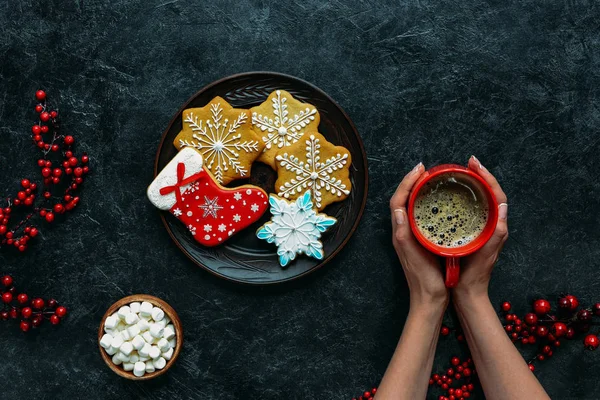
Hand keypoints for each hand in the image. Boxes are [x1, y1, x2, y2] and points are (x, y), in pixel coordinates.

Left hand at [390, 163, 447, 308]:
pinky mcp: (420, 241)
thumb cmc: (423, 280)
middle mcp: (402, 232)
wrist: (429, 300)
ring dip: (417, 191)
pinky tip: (437, 202)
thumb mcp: (413, 255)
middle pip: (402, 200)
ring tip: (430, 180)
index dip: (407, 182)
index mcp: (400, 233)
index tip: (420, 169)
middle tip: (425, 169)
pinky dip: (425, 204)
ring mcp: (411, 237)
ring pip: (410, 207)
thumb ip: (404, 234)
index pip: (398, 200)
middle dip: (411, 182)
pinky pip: (419, 216)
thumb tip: (398, 209)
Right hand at [455, 156, 508, 297]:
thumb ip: (496, 232)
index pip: (496, 194)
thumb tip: (501, 205)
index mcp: (496, 227)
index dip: (487, 177)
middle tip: (467, 163)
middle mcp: (491, 225)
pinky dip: (466, 198)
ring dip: (474, 184)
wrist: (468, 293)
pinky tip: (453, 196)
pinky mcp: (472, 233)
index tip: (474, 164)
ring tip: (461, 173)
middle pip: (489, 193)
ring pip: (480, 200)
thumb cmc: (474, 275)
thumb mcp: (485, 253)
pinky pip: (471, 209)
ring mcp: (481, 229)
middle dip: (480, 175)